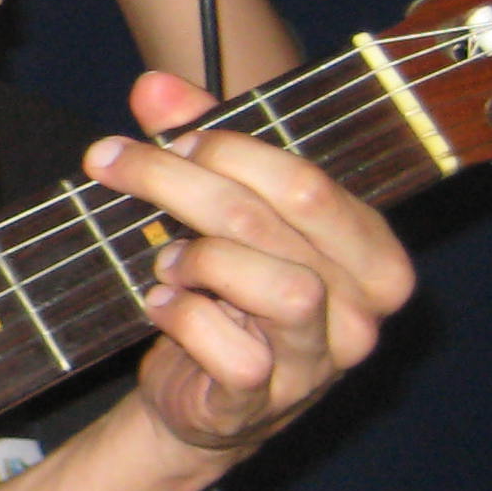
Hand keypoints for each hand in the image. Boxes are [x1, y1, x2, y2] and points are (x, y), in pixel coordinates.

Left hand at [85, 72, 413, 463]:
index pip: (310, 182)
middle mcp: (362, 310)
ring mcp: (319, 362)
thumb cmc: (223, 295)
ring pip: (282, 287)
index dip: (230, 150)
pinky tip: (163, 306)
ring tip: (166, 263)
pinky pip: (237, 355)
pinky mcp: (266, 403)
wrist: (200, 400)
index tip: (170, 138)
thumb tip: (154, 87)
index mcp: (370, 253)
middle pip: (282, 219)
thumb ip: (199, 143)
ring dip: (204, 259)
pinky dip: (186, 320)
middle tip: (121, 168)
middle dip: (186, 181)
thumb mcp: (221, 213)